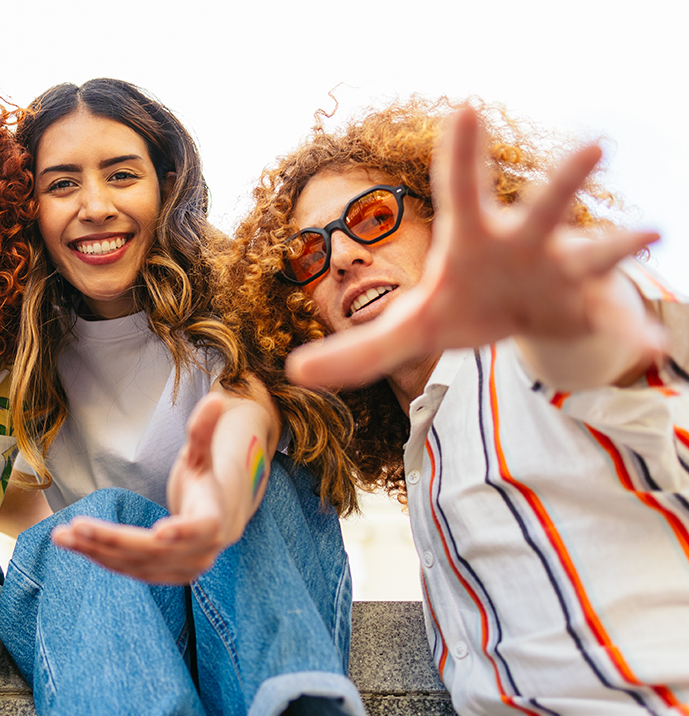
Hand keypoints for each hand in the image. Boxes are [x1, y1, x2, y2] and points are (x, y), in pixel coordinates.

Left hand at [53, 393, 256, 583]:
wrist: (215, 520)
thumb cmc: (204, 482)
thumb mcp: (201, 456)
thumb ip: (203, 431)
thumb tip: (217, 398)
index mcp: (212, 521)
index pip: (200, 529)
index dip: (182, 531)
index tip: (159, 531)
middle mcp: (199, 554)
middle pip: (153, 550)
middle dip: (113, 539)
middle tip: (77, 525)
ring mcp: (178, 571)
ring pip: (133, 564)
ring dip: (95, 550)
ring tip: (61, 536)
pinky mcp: (158, 577)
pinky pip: (125, 569)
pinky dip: (98, 557)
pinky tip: (72, 543)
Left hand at [287, 106, 661, 389]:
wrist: (522, 323)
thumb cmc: (464, 307)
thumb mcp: (409, 331)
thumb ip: (357, 351)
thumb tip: (298, 371)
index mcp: (474, 240)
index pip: (462, 189)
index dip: (462, 153)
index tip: (465, 109)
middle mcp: (525, 244)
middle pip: (546, 208)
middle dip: (566, 183)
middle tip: (594, 147)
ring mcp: (562, 272)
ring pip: (595, 252)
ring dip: (619, 243)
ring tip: (650, 231)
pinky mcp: (587, 307)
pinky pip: (612, 321)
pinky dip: (631, 336)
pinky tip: (652, 350)